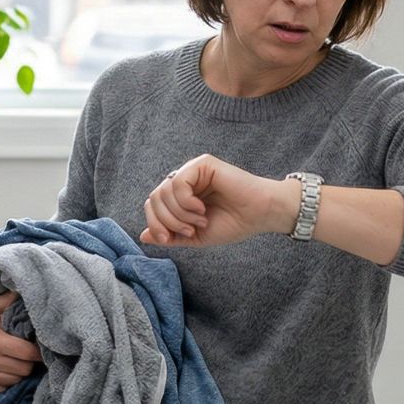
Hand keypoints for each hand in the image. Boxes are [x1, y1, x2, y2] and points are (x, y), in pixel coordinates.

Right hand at [0, 291, 41, 393]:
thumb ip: (9, 300)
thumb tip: (26, 290)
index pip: (27, 353)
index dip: (37, 351)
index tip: (40, 348)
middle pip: (24, 369)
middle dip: (28, 361)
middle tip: (26, 353)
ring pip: (15, 379)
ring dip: (18, 371)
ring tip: (14, 359)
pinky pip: (3, 387)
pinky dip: (6, 379)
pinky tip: (3, 367)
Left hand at [139, 154, 294, 247]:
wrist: (260, 215)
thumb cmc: (234, 223)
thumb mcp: (195, 236)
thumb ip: (170, 235)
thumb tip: (143, 235)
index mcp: (181, 196)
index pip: (152, 205)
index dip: (155, 224)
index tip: (168, 239)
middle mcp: (184, 180)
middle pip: (154, 198)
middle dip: (167, 221)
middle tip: (190, 230)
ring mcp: (192, 170)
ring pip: (164, 192)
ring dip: (179, 214)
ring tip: (200, 220)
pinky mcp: (203, 164)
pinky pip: (178, 183)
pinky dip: (185, 201)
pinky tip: (201, 208)